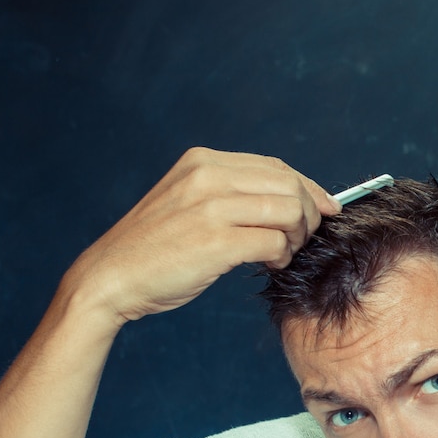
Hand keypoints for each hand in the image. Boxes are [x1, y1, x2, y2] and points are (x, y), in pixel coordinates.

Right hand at [62, 147, 339, 324]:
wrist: (111, 277)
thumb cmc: (154, 248)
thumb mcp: (189, 201)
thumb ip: (229, 193)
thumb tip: (290, 200)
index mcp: (203, 161)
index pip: (276, 167)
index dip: (309, 188)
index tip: (326, 209)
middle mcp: (207, 176)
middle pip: (290, 186)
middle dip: (309, 215)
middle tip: (300, 240)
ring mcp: (211, 207)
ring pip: (289, 212)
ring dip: (296, 238)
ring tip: (281, 254)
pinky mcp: (216, 242)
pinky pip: (274, 242)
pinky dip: (281, 256)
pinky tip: (269, 265)